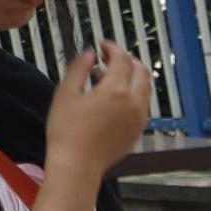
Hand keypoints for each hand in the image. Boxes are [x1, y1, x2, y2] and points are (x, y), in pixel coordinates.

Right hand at [45, 43, 152, 177]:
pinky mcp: (138, 130)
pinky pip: (142, 105)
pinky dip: (131, 94)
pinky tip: (110, 98)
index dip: (112, 48)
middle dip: (126, 60)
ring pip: (145, 88)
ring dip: (130, 77)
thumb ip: (79, 68)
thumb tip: (89, 54)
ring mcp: (139, 118)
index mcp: (116, 91)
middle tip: (108, 58)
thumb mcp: (65, 93)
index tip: (102, 45)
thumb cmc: (67, 131)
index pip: (122, 60)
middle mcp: (134, 104)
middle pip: (141, 71)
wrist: (77, 164)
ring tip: (104, 78)